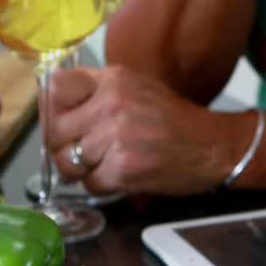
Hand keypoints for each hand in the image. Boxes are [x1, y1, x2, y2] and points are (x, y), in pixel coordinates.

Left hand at [45, 66, 251, 194]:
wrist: (213, 147)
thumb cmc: (175, 121)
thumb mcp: (137, 88)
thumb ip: (99, 92)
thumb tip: (55, 108)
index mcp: (113, 79)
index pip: (56, 87)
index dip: (51, 109)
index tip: (62, 121)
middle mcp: (111, 103)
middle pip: (54, 130)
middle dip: (62, 147)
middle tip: (80, 153)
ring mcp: (117, 136)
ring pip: (68, 160)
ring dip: (81, 170)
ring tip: (103, 166)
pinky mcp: (124, 167)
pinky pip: (90, 183)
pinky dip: (101, 186)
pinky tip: (119, 178)